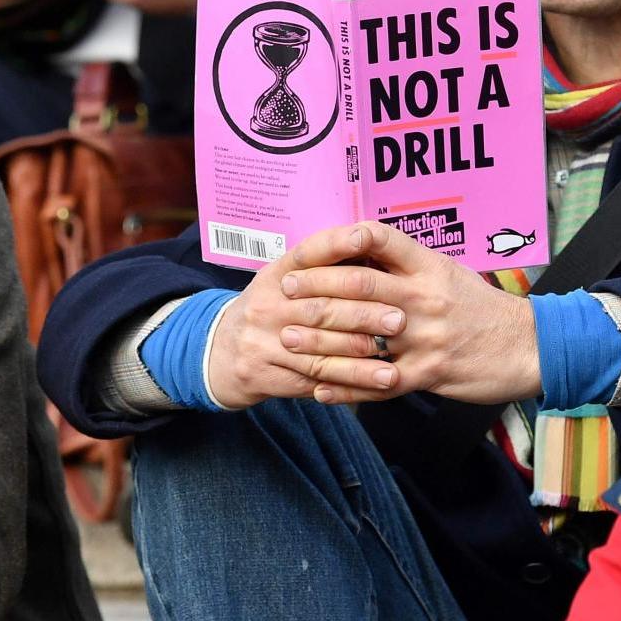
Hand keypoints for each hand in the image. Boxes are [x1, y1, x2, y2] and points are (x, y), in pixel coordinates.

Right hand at [203, 225, 408, 409]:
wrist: (222, 351)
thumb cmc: (273, 308)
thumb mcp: (285, 280)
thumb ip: (323, 267)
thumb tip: (374, 244)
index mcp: (276, 275)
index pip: (307, 254)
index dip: (335, 244)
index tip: (365, 237)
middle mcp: (267, 306)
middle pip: (319, 308)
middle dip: (363, 314)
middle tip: (398, 319)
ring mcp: (264, 342)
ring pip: (320, 350)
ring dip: (360, 356)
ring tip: (393, 360)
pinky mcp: (269, 374)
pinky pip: (316, 379)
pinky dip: (350, 382)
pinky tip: (377, 381)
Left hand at [258, 219, 539, 406]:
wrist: (530, 346)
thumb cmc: (484, 309)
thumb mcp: (449, 274)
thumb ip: (408, 266)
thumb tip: (362, 254)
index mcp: (429, 267)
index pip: (378, 239)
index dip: (337, 243)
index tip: (306, 253)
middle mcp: (425, 296)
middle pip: (360, 285)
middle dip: (316, 289)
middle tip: (285, 293)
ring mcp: (427, 336)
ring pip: (362, 336)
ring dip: (320, 340)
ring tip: (289, 341)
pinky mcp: (431, 372)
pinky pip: (379, 382)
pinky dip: (347, 388)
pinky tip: (321, 390)